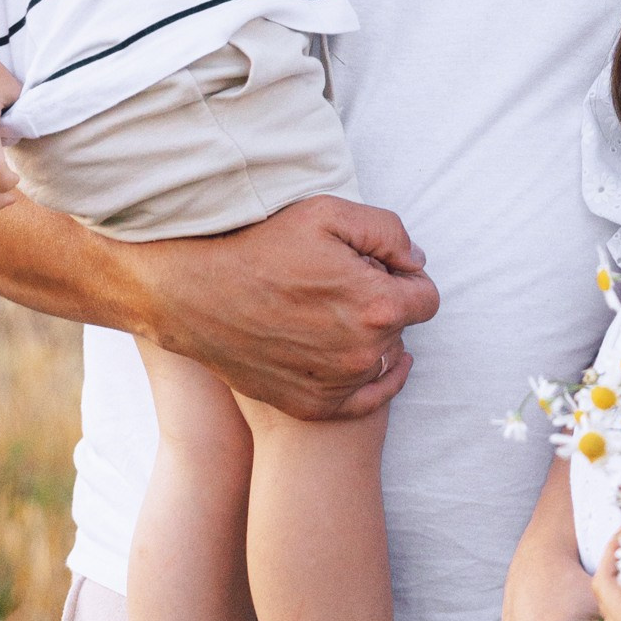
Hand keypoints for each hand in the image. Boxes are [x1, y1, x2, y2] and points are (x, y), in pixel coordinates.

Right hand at [140, 192, 437, 421]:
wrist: (194, 294)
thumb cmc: (260, 246)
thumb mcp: (329, 214)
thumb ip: (389, 232)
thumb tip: (415, 262)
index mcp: (377, 306)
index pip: (426, 297)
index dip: (404, 278)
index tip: (376, 268)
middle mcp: (364, 353)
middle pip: (402, 327)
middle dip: (383, 304)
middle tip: (339, 285)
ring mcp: (339, 386)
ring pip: (381, 359)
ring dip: (368, 338)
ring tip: (328, 313)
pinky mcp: (314, 406)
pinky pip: (365, 398)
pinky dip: (363, 377)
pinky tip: (356, 358)